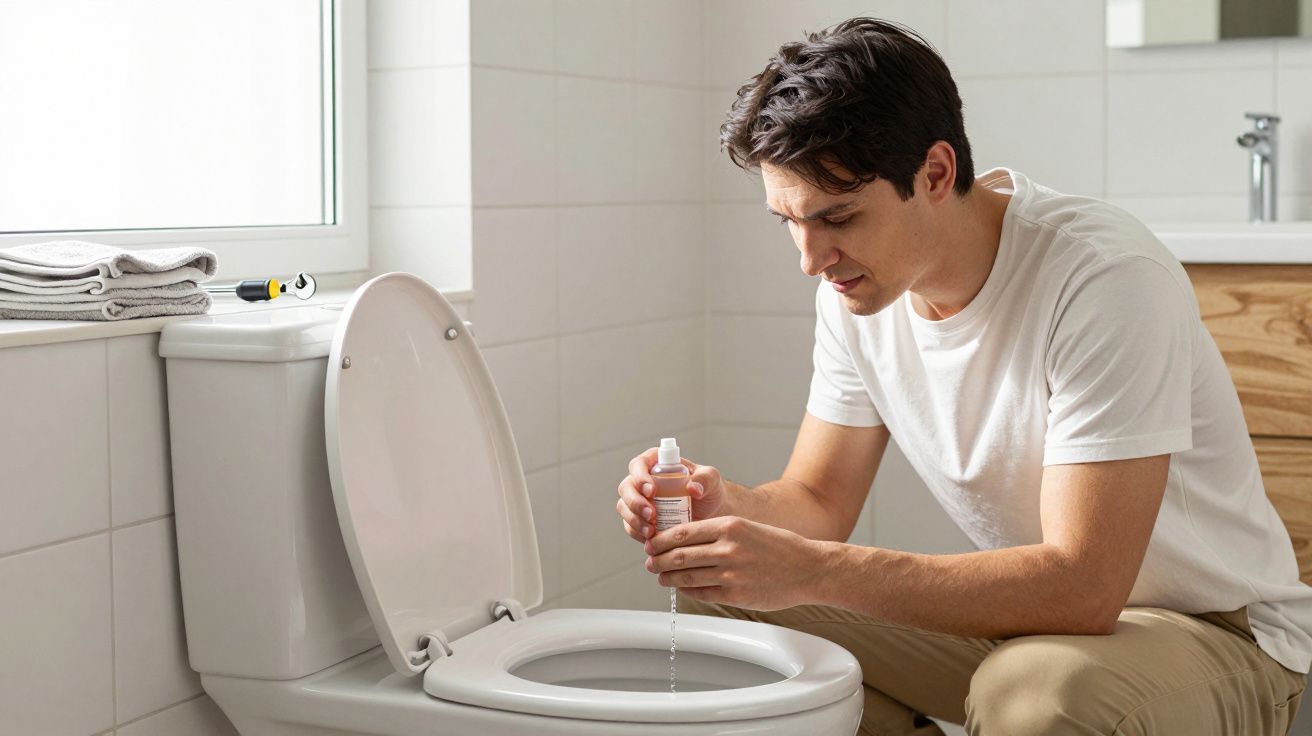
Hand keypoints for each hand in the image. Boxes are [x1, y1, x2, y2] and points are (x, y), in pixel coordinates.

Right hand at [615, 448, 725, 543]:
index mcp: (656, 464)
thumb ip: (705, 479)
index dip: (640, 476)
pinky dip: (637, 533)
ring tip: (652, 531)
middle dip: (635, 502)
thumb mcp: (711, 479)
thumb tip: (693, 488)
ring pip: (624, 507)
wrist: (711, 513)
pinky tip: (651, 539)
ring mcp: (639, 501)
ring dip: (634, 520)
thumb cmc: (709, 490)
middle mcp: (643, 481)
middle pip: (626, 487)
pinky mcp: (640, 520)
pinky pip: (630, 526)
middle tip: (652, 515)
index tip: (652, 490)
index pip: (639, 465)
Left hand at [644, 516, 824, 610]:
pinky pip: (702, 594)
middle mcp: (727, 548)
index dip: (661, 540)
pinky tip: (683, 589)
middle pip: (678, 555)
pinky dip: (688, 591)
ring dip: (668, 577)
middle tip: (650, 562)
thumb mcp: (748, 528)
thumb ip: (719, 533)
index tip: (651, 543)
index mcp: (729, 526)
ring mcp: (731, 574)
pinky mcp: (735, 595)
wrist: (809, 569)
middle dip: (658, 560)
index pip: (682, 532)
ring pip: (686, 576)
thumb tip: (687, 541)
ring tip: (661, 577)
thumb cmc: (780, 548)